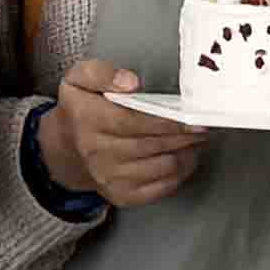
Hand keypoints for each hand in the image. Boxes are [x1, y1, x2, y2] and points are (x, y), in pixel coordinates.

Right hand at [38, 58, 202, 209]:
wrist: (66, 150)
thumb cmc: (80, 110)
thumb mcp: (78, 79)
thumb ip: (100, 73)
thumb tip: (130, 82)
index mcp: (87, 120)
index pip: (134, 122)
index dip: (168, 121)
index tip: (193, 118)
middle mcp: (97, 154)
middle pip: (154, 145)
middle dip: (184, 135)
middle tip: (203, 125)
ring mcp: (110, 179)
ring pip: (164, 167)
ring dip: (187, 152)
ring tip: (194, 138)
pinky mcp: (123, 196)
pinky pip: (163, 187)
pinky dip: (181, 171)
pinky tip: (183, 155)